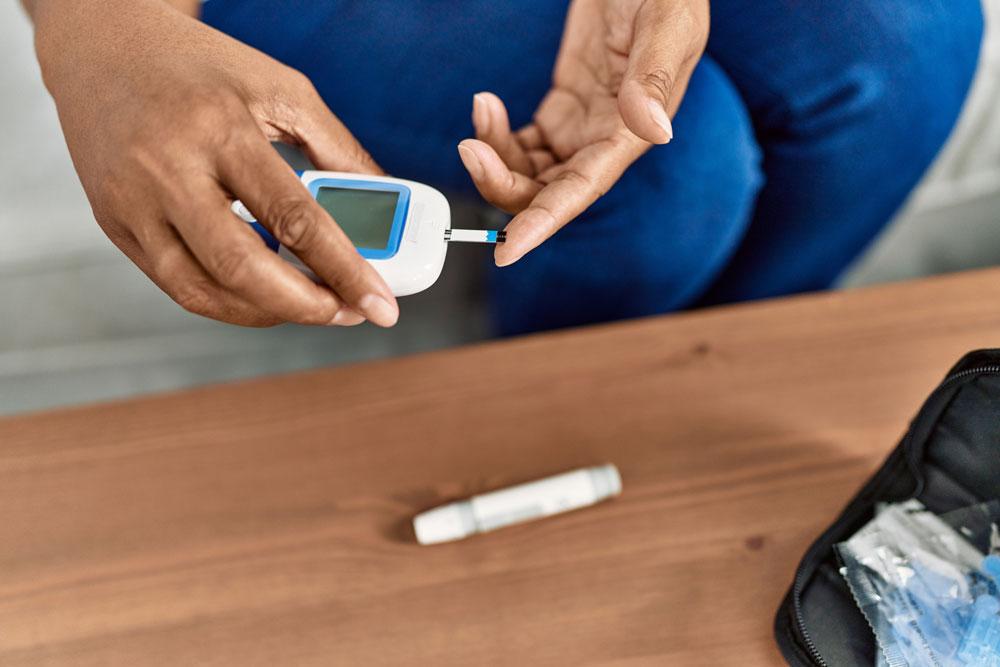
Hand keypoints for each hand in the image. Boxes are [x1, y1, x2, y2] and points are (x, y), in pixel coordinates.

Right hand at [31, 0, 398, 326]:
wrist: (103, 46)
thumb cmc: (201, 67)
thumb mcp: (282, 90)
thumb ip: (336, 149)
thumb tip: (384, 203)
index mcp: (219, 130)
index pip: (293, 217)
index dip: (344, 270)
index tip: (380, 304)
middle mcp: (168, 170)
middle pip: (242, 268)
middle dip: (306, 306)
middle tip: (348, 313)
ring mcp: (133, 204)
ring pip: (201, 291)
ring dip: (266, 313)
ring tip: (312, 305)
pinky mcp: (114, 225)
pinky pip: (176, 284)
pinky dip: (228, 300)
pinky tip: (265, 294)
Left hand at [457, 0, 708, 265]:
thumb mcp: (666, 27)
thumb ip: (653, 80)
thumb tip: (650, 131)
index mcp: (629, 134)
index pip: (580, 193)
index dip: (541, 225)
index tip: (506, 251)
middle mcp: (604, 140)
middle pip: (544, 191)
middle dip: (501, 183)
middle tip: (469, 147)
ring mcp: (582, 126)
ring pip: (529, 171)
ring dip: (495, 156)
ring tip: (482, 109)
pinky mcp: (565, 106)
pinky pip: (524, 143)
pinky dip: (497, 135)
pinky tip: (488, 106)